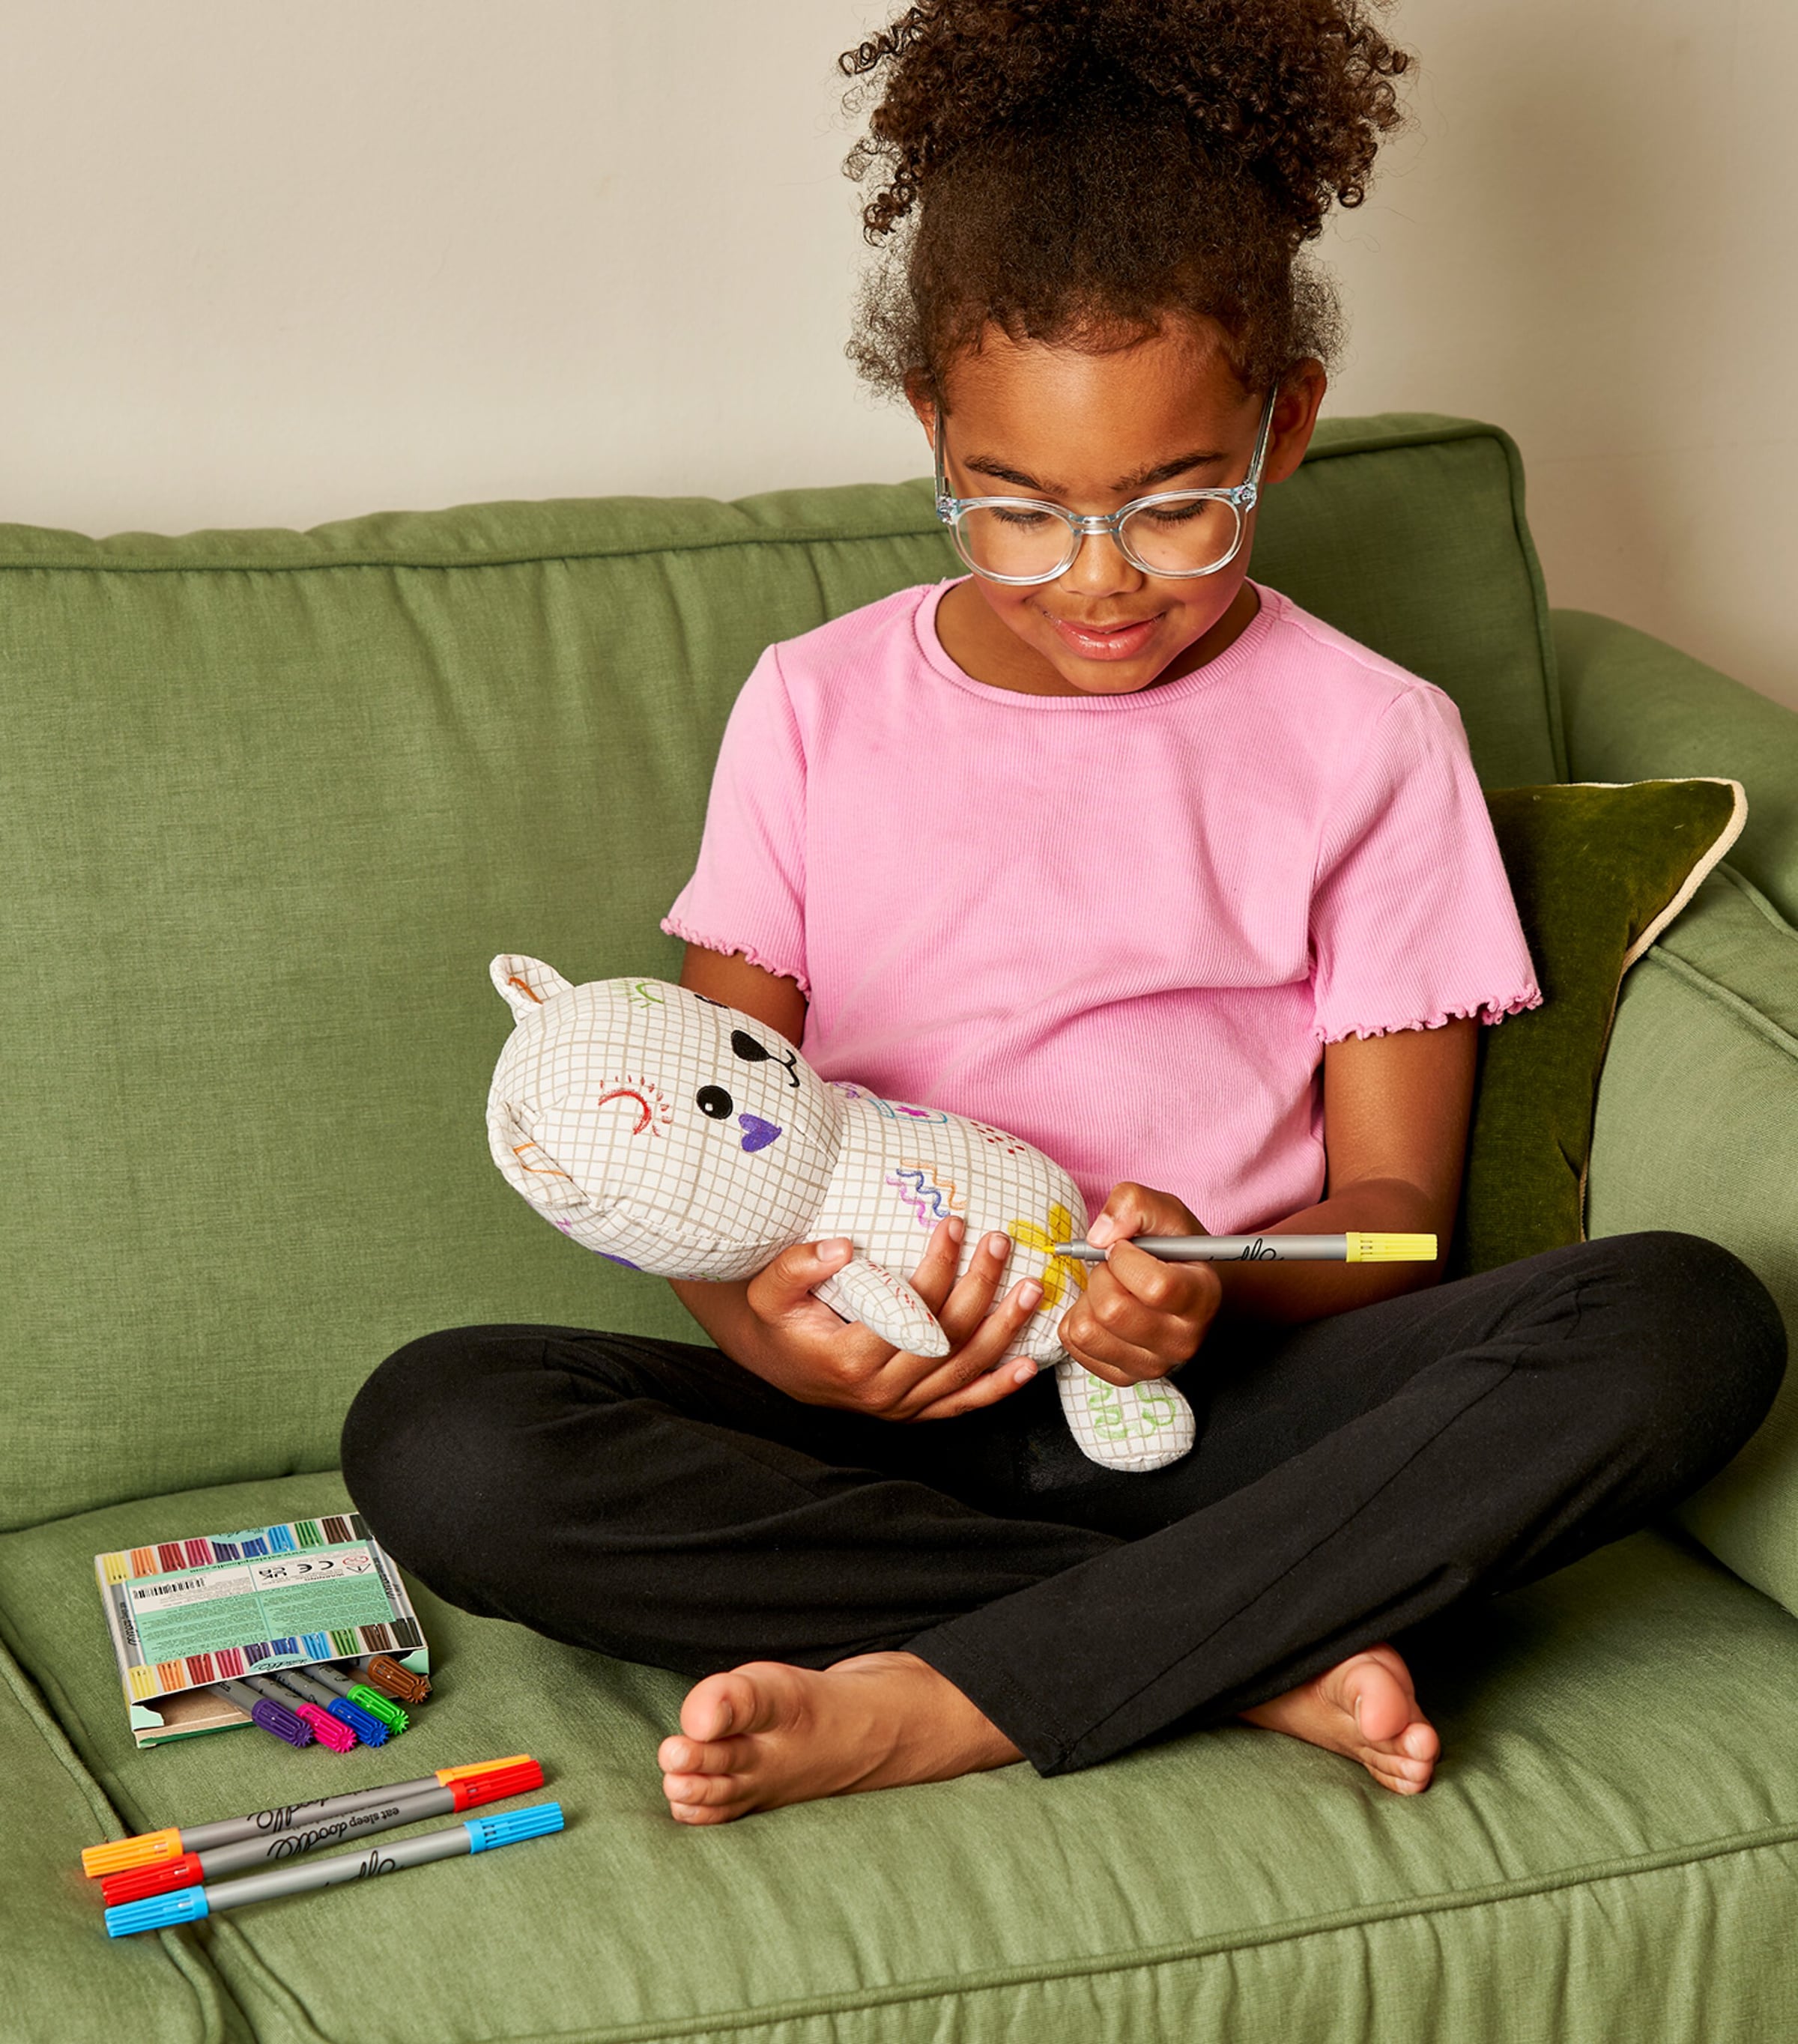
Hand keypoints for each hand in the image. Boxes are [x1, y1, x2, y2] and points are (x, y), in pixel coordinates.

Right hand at [730, 1218, 1043, 1420]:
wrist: (776, 1365)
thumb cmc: (779, 1322)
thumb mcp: (771, 1291)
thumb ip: (799, 1267)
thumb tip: (842, 1247)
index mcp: (849, 1359)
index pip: (909, 1310)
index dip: (937, 1267)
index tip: (955, 1226)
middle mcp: (880, 1390)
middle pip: (946, 1337)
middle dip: (979, 1286)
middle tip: (999, 1243)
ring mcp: (900, 1406)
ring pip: (964, 1369)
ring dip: (1004, 1329)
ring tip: (1031, 1289)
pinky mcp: (913, 1413)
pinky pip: (962, 1403)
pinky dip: (998, 1387)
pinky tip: (1027, 1366)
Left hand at [1058, 1183, 1220, 1385]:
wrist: (1185, 1289)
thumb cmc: (1174, 1249)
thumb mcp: (1164, 1212)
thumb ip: (1134, 1205)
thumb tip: (1098, 1236)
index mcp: (1201, 1299)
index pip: (1155, 1287)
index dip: (1125, 1259)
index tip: (1124, 1247)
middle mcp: (1181, 1340)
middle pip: (1112, 1311)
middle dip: (1100, 1275)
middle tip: (1113, 1266)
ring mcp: (1152, 1365)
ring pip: (1086, 1330)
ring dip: (1086, 1298)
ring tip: (1109, 1287)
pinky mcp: (1123, 1375)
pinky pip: (1074, 1344)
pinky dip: (1076, 1317)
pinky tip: (1099, 1307)